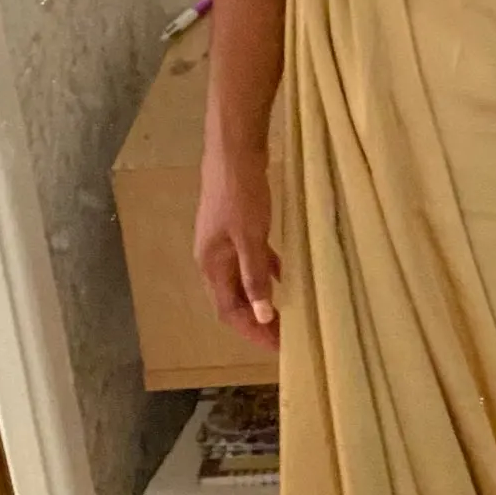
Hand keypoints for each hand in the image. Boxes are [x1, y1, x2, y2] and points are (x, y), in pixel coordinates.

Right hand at [194, 146, 280, 351]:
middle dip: (255, 321)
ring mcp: (222, 240)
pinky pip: (249, 259)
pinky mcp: (235, 225)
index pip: (229, 311)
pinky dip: (264, 272)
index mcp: (210, 264)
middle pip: (232, 299)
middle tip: (284, 336)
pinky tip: (283, 275)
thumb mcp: (251, 237)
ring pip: (241, 280)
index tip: (278, 347)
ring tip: (284, 313)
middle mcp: (212, 257)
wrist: (233, 148)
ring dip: (260, 298)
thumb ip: (255, 276)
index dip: (252, 331)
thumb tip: (261, 315)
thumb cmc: (241, 193)